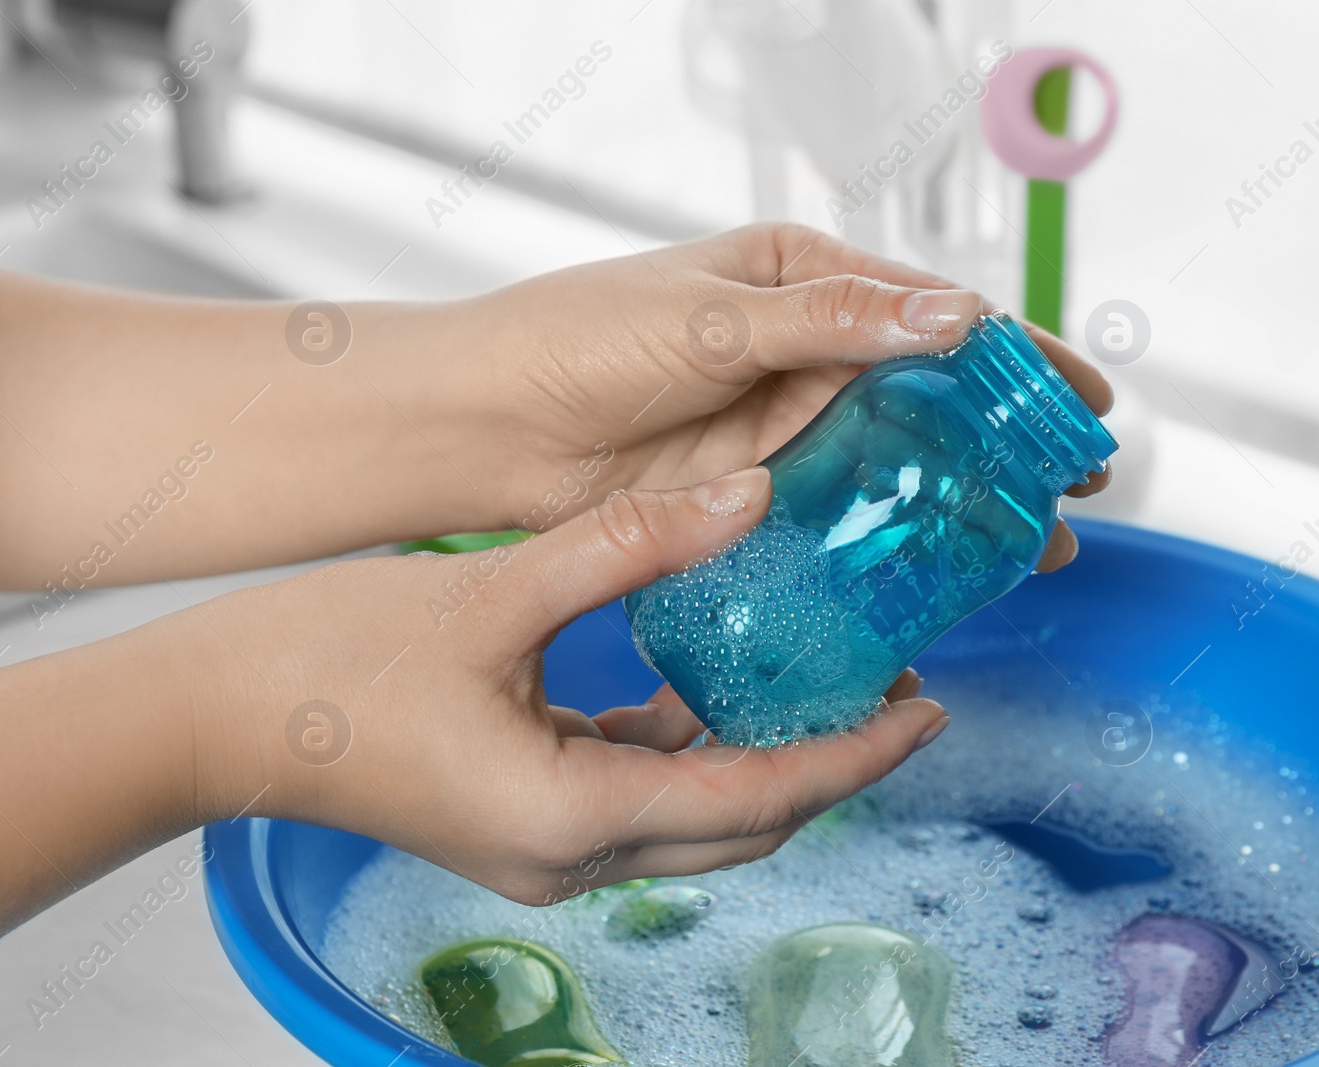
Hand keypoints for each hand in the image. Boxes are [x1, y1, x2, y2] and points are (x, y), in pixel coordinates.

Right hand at [187, 467, 947, 903]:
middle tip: (890, 688)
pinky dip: (682, 749)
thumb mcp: (491, 591)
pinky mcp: (513, 827)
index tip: (925, 707)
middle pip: (738, 823)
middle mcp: (565, 857)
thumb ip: (628, 544)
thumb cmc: (324, 663)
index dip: (852, 754)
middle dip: (823, 762)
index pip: (757, 796)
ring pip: (689, 816)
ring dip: (755, 756)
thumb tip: (746, 498)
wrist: (212, 718)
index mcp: (570, 815)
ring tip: (813, 678)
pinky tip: (702, 682)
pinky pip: (630, 797)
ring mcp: (537, 852)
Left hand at [429, 222, 1111, 573]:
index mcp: (797, 281)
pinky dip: (878, 550)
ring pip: (887, 470)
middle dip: (1000, 447)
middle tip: (1076, 496)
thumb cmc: (579, 340)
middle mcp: (796, 355)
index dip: (1013, 356)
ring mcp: (773, 431)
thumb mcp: (712, 319)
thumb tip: (955, 319)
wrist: (485, 425)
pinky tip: (927, 588)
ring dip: (953, 510)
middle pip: (924, 400)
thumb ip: (830, 322)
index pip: (929, 313)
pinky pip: (829, 523)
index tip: (1083, 400)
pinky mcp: (744, 496)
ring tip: (1029, 555)